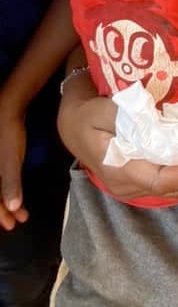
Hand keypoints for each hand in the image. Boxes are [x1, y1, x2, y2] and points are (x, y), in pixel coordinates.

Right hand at [0, 108, 26, 229]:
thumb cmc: (8, 135)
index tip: (12, 223)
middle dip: (3, 211)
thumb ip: (10, 184)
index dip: (0, 215)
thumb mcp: (10, 161)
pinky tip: (13, 193)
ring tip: (21, 211)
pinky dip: (5, 190)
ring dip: (6, 202)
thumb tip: (12, 208)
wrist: (8, 108)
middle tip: (17, 220)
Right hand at [58, 92, 177, 200]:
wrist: (73, 125)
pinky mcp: (143, 177)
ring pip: (177, 186)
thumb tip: (156, 119)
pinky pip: (173, 179)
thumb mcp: (102, 111)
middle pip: (175, 187)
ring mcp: (137, 184)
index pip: (161, 180)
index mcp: (121, 170)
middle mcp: (130, 184)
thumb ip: (128, 117)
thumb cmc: (87, 116)